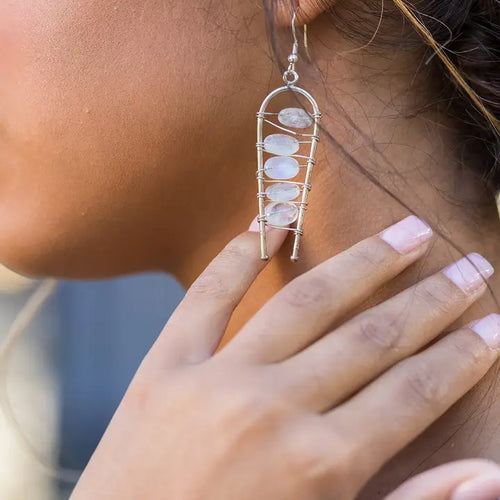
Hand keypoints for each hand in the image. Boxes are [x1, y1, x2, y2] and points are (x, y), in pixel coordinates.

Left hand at [70, 215, 499, 499]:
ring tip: (408, 233)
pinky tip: (272, 220)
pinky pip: (206, 295)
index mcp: (320, 467)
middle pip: (373, 339)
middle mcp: (273, 411)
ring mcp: (216, 380)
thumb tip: (489, 473)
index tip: (493, 323)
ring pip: (307, 303)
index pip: (414, 393)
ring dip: (365, 264)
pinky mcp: (165, 366)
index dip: (463, 356)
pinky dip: (238, 254)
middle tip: (469, 265)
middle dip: (432, 301)